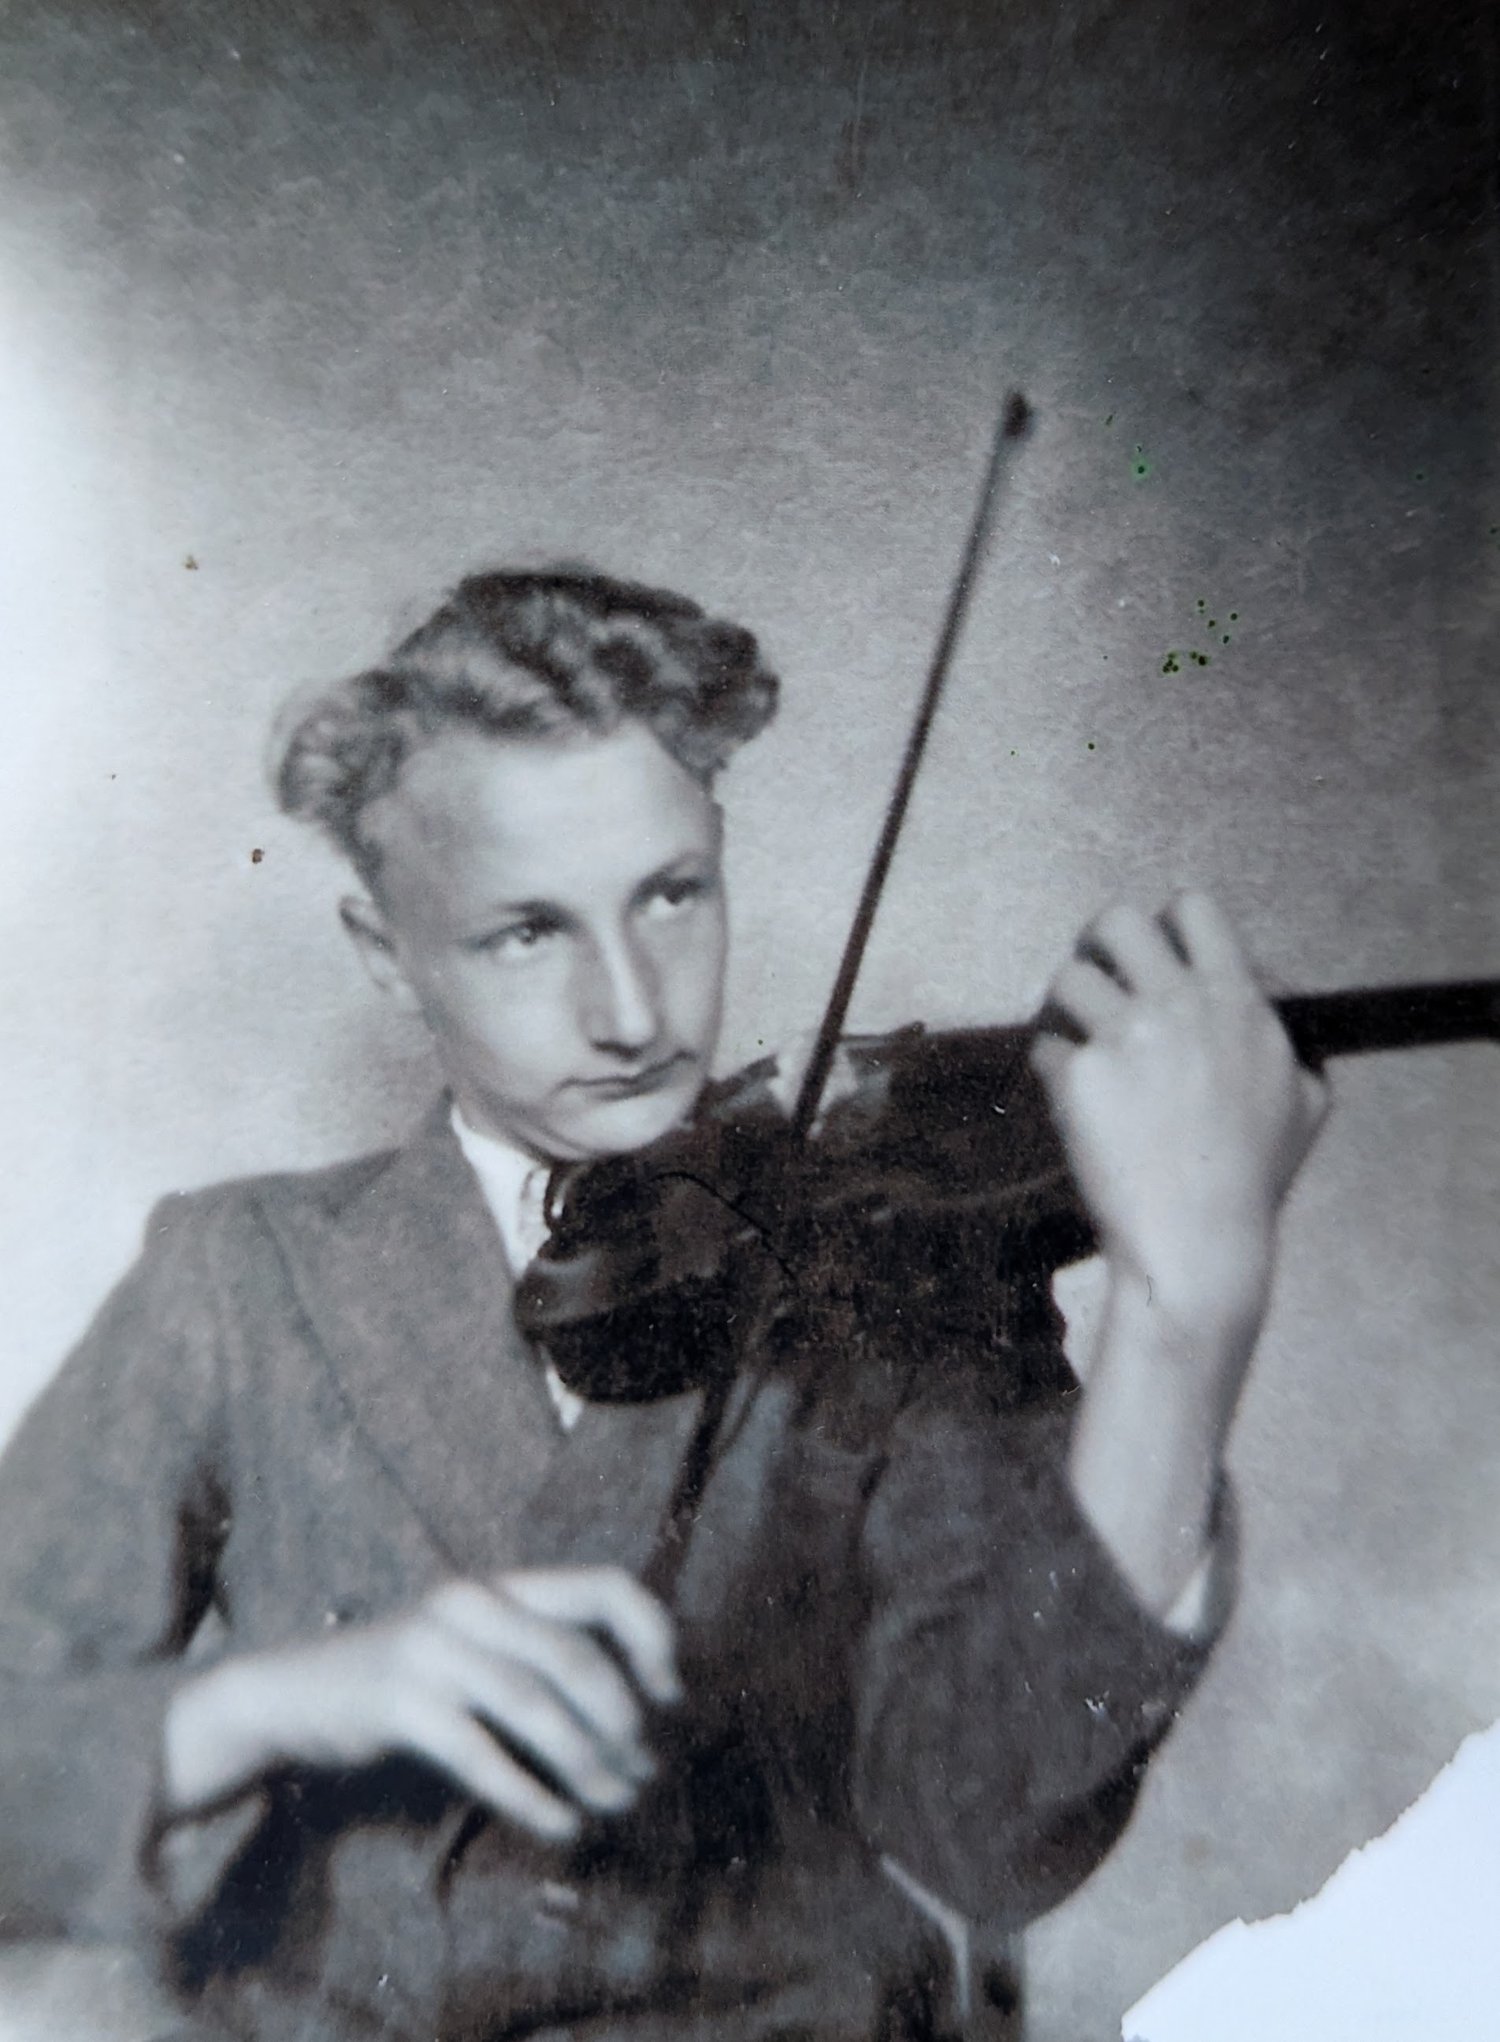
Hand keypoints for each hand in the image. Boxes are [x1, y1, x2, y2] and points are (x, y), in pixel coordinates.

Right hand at [163, 1564, 680, 1842]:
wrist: (292, 1695)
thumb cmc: (406, 1680)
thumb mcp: (475, 1647)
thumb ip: (539, 1658)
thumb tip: (636, 1716)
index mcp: (502, 1585)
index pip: (604, 1585)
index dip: (651, 1635)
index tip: (671, 1695)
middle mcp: (472, 1604)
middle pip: (577, 1657)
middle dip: (622, 1723)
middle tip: (642, 1772)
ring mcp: (433, 1649)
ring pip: (536, 1707)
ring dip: (587, 1765)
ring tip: (615, 1804)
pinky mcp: (400, 1703)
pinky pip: (483, 1755)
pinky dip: (531, 1797)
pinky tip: (562, 1826)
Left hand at [1031, 890, 1326, 1325]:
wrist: (1200, 1243)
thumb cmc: (1250, 1181)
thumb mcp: (1307, 1101)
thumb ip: (1293, 1039)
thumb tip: (1270, 994)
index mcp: (1237, 1001)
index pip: (1194, 909)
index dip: (1163, 925)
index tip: (1151, 956)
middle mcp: (1181, 1006)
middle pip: (1116, 920)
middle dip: (1097, 945)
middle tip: (1094, 979)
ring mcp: (1128, 1037)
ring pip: (1067, 978)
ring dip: (1064, 1009)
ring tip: (1074, 1043)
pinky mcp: (1081, 1075)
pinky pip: (1045, 1046)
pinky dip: (1051, 1070)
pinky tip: (1072, 1103)